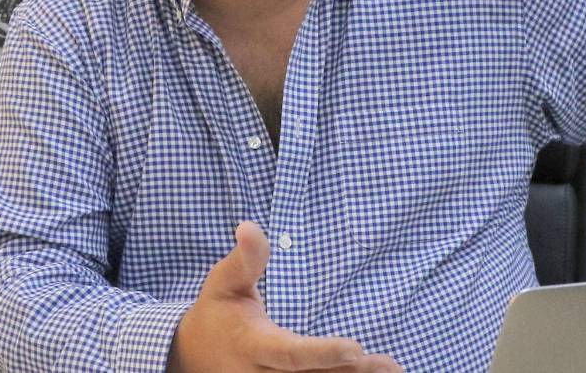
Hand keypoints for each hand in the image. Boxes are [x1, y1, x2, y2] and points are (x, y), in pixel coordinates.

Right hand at [167, 223, 402, 372]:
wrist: (191, 355)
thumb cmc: (216, 313)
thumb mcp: (223, 282)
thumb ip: (244, 259)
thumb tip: (250, 227)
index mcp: (254, 346)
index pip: (291, 354)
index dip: (322, 353)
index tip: (355, 347)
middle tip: (388, 366)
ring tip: (393, 371)